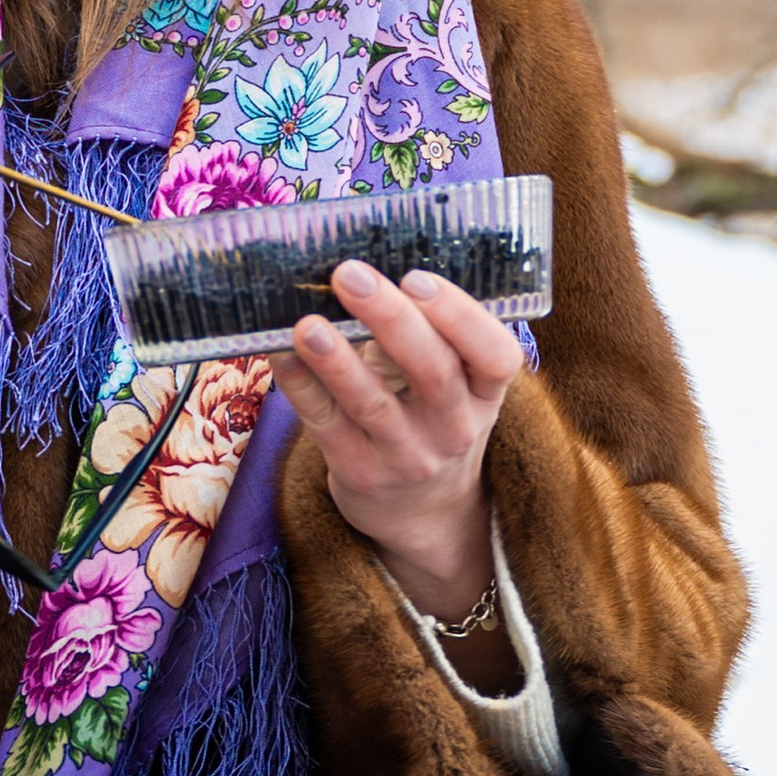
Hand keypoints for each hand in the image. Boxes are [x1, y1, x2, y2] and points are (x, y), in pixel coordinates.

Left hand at [270, 260, 520, 622]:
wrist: (421, 511)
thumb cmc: (430, 418)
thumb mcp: (454, 385)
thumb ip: (425, 333)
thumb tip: (367, 263)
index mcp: (485, 393)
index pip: (495, 355)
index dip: (461, 316)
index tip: (418, 277)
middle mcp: (454, 427)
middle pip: (432, 372)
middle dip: (391, 319)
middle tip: (351, 274)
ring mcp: (408, 455)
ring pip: (373, 403)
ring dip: (337, 359)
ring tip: (307, 323)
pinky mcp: (360, 473)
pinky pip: (327, 425)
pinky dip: (301, 387)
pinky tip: (280, 354)